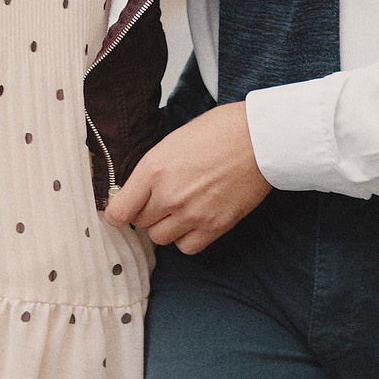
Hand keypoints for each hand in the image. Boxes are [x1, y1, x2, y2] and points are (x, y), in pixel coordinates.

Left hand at [104, 102, 272, 253]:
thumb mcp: (173, 141)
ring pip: (160, 238)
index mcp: (154, 169)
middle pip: (140, 223)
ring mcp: (192, 213)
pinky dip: (186, 238)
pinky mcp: (215, 226)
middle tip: (159, 201)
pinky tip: (193, 221)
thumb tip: (137, 190)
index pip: (119, 210)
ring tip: (179, 209)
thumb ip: (152, 169)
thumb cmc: (221, 130)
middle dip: (146, 213)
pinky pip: (187, 247)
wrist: (260, 138)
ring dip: (165, 226)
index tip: (122, 210)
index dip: (117, 212)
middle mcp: (169, 195)